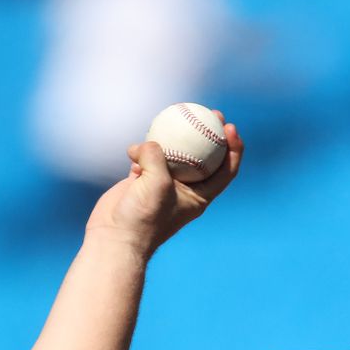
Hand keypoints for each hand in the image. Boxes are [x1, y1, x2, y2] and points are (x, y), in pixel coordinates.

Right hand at [85, 111, 244, 255]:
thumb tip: (149, 142)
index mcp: (200, 196)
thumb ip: (157, 157)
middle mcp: (185, 189)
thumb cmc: (143, 216)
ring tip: (177, 113)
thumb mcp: (156, 183)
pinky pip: (146, 157)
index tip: (230, 127)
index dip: (233, 148)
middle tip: (211, 112)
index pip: (226, 170)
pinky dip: (142, 150)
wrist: (115, 236)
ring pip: (174, 153)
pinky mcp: (141, 180)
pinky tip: (135, 147)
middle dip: (210, 133)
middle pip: (204, 156)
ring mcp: (163, 184)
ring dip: (175, 136)